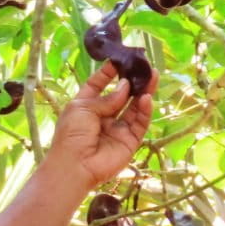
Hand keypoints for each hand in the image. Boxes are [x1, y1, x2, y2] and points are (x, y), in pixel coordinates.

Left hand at [45, 62, 154, 190]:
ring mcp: (117, 128)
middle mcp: (102, 116)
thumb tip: (124, 86)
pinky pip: (140, 122)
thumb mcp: (83, 109)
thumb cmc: (71, 135)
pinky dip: (145, 110)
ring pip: (134, 107)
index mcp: (85, 107)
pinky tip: (147, 98)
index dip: (107, 73)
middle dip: (132, 81)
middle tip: (144, 66)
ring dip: (143, 92)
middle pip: (121, 95)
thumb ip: (105, 98)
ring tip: (153, 76)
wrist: (75, 166)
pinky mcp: (129, 140)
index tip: (119, 60)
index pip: (97, 86)